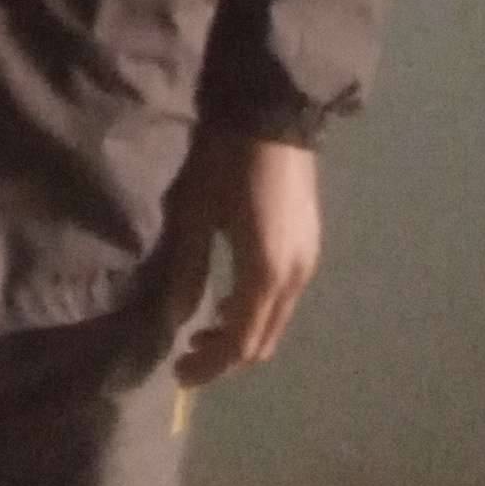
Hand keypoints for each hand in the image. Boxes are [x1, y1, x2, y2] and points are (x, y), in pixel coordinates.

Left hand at [164, 124, 321, 392]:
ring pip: (276, 318)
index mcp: (266, 275)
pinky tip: (230, 295)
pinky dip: (256, 307)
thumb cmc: (224, 160)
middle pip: (264, 339)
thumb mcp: (194, 213)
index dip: (210, 366)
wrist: (273, 111)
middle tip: (187, 355)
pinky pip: (283, 295)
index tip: (178, 374)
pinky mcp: (310, 242)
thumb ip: (186, 270)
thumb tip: (174, 319)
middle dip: (226, 355)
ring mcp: (308, 259)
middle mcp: (296, 277)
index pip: (240, 343)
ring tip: (202, 327)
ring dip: (242, 331)